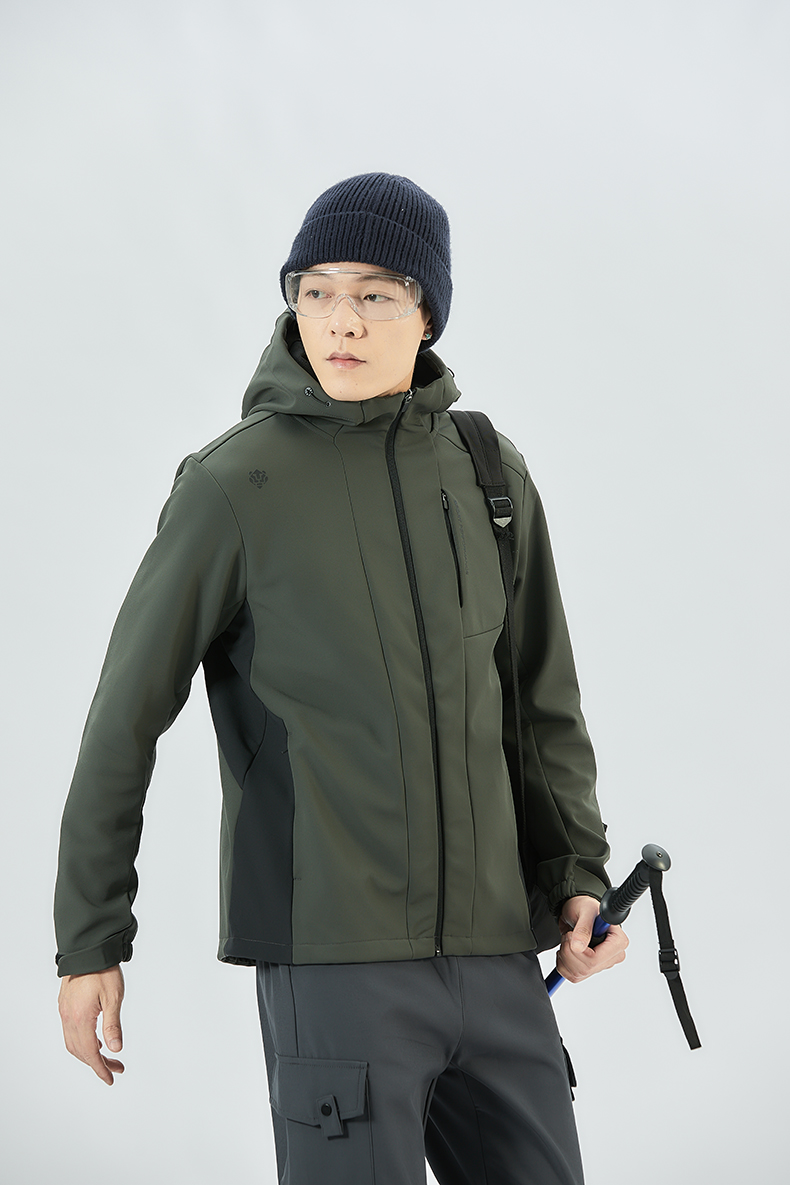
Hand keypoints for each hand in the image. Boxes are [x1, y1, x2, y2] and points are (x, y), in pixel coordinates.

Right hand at [57, 965, 124, 1084]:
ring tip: (108, 1057)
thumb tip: (116, 1049)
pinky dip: (82, 1042)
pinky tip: (95, 1040)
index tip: (110, 1078)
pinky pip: (70, 1032)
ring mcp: (65, 1012)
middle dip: (97, 1063)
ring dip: (89, 1053)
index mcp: (80, 1018)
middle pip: (81, 1051)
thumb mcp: (113, 998)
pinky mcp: (65, 1006)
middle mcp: (68, 1018)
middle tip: (116, 1068)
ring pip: (73, 1043)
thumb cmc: (103, 970)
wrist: (88, 949)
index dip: (100, 1068)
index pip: (89, 1053)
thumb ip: (113, 1026)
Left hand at [555, 895, 627, 984]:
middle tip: (568, 935)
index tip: (572, 935)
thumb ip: (583, 928)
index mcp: (618, 942)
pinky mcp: (591, 969)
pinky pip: (572, 977)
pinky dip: (563, 964)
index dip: (578, 951)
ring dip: (564, 957)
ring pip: (577, 975)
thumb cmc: (585, 906)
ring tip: (568, 940)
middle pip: (585, 969)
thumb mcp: (585, 911)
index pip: (595, 959)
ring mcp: (602, 964)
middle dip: (568, 952)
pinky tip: (568, 949)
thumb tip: (578, 947)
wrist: (577, 910)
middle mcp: (613, 956)